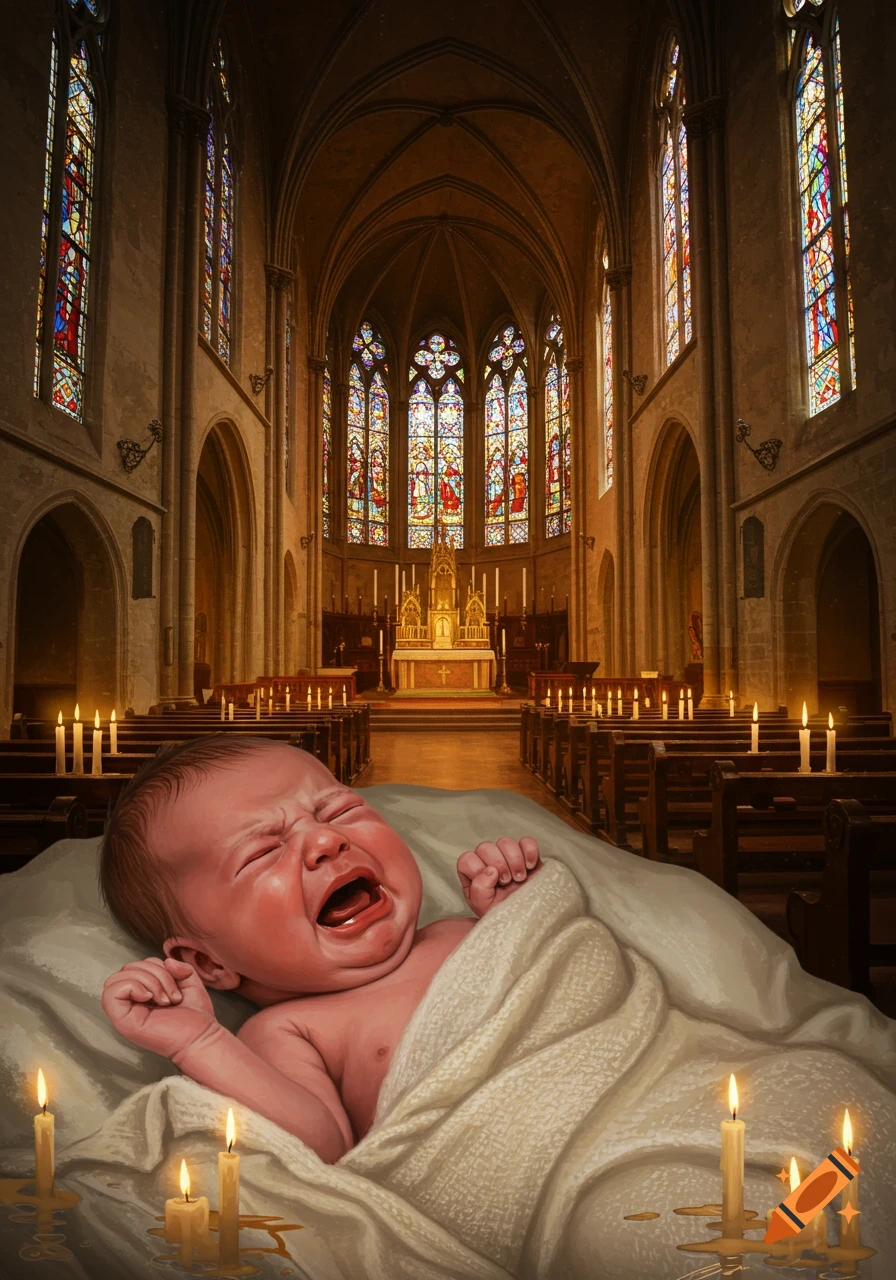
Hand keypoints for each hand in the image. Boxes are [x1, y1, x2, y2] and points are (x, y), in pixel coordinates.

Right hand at [101, 957, 217, 1060]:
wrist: (200, 1038)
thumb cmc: (195, 1016)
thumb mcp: (189, 982)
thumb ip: (179, 967)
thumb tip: (167, 961)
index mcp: (142, 993)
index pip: (136, 966)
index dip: (156, 966)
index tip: (174, 986)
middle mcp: (131, 1002)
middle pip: (126, 969)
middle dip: (154, 973)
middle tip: (170, 995)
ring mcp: (125, 1013)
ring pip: (117, 978)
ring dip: (147, 980)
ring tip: (165, 1000)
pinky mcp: (122, 1021)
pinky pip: (110, 993)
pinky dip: (133, 987)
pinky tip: (150, 998)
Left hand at [457, 837, 543, 917]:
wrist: (529, 918)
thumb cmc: (504, 914)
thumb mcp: (484, 907)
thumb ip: (478, 890)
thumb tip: (490, 871)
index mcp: (474, 875)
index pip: (466, 860)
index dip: (477, 869)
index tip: (492, 884)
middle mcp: (489, 862)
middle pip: (485, 847)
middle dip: (498, 865)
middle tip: (507, 882)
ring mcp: (508, 857)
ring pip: (505, 842)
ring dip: (514, 860)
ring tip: (520, 878)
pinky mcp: (527, 855)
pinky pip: (527, 842)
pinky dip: (530, 853)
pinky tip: (530, 867)